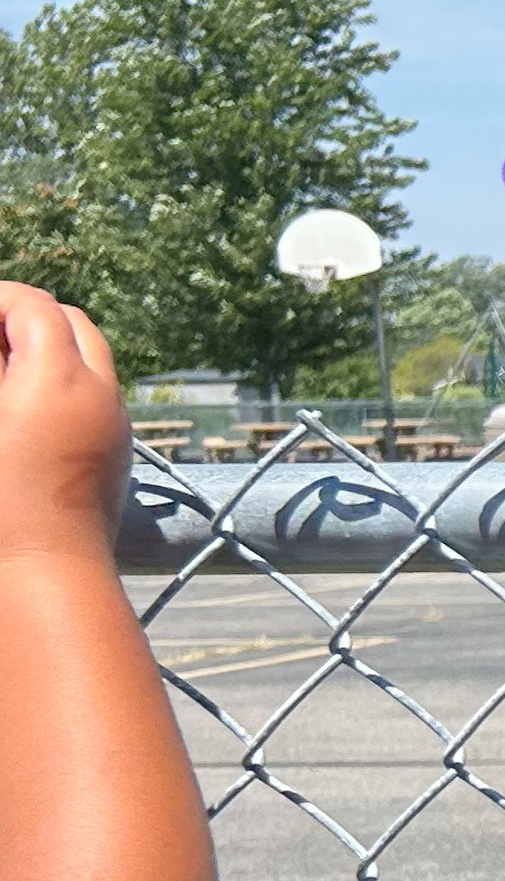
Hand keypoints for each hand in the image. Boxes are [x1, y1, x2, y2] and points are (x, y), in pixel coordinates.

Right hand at [0, 283, 132, 560]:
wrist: (44, 574)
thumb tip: (2, 338)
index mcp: (59, 376)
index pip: (34, 306)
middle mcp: (100, 393)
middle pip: (72, 324)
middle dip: (26, 318)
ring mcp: (115, 423)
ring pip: (89, 359)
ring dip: (47, 350)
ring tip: (0, 370)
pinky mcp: (116, 453)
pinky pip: (96, 397)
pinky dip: (63, 383)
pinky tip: (20, 408)